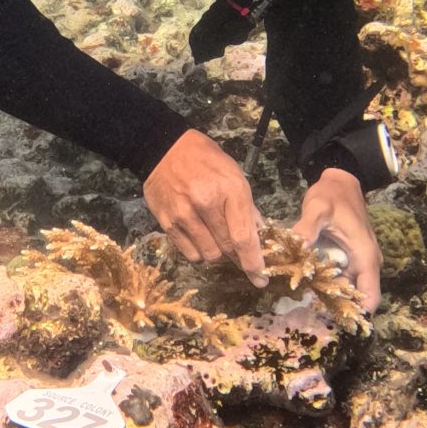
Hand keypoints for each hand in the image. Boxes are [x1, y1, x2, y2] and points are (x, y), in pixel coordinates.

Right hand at [143, 130, 267, 284]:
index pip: (243, 237)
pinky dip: (200, 253)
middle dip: (239, 260)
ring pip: (209, 255)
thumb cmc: (206, 161)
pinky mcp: (167, 223)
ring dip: (219, 256)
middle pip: (227, 249)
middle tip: (244, 261)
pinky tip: (202, 239)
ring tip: (220, 243)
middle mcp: (206, 203)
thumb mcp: (235, 176)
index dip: (253, 262)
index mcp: (230, 190)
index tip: (260, 278)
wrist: (166, 149)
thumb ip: (247, 208)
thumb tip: (259, 236)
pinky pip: (190, 253)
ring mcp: (184, 215)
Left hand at [296, 168, 380, 308]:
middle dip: (338, 307)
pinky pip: (339, 278)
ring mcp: (357, 261)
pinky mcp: (347, 258)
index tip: (337, 322)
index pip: (370, 296)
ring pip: (347, 289)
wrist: (340, 182)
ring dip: (329, 296)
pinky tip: (306, 285)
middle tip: (311, 314)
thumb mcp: (318, 209)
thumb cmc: (333, 195)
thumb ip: (307, 229)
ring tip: (305, 302)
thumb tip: (296, 248)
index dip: (357, 313)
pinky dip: (326, 283)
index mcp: (365, 256)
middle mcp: (365, 263)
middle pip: (357, 297)